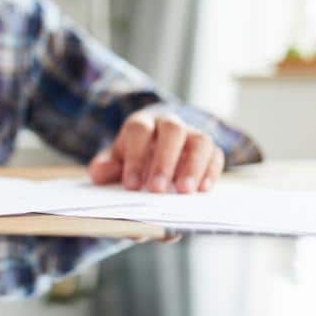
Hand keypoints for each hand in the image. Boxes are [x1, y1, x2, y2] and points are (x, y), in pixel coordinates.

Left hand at [88, 110, 223, 192]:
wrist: (153, 152)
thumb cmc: (131, 158)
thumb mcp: (113, 162)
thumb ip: (104, 168)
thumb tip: (99, 173)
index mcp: (141, 124)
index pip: (139, 131)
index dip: (135, 156)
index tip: (131, 185)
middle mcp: (169, 124)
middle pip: (173, 130)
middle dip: (165, 161)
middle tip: (157, 190)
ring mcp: (192, 135)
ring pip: (200, 140)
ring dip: (193, 166)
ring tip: (185, 191)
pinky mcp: (208, 150)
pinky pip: (216, 155)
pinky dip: (211, 171)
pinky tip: (203, 190)